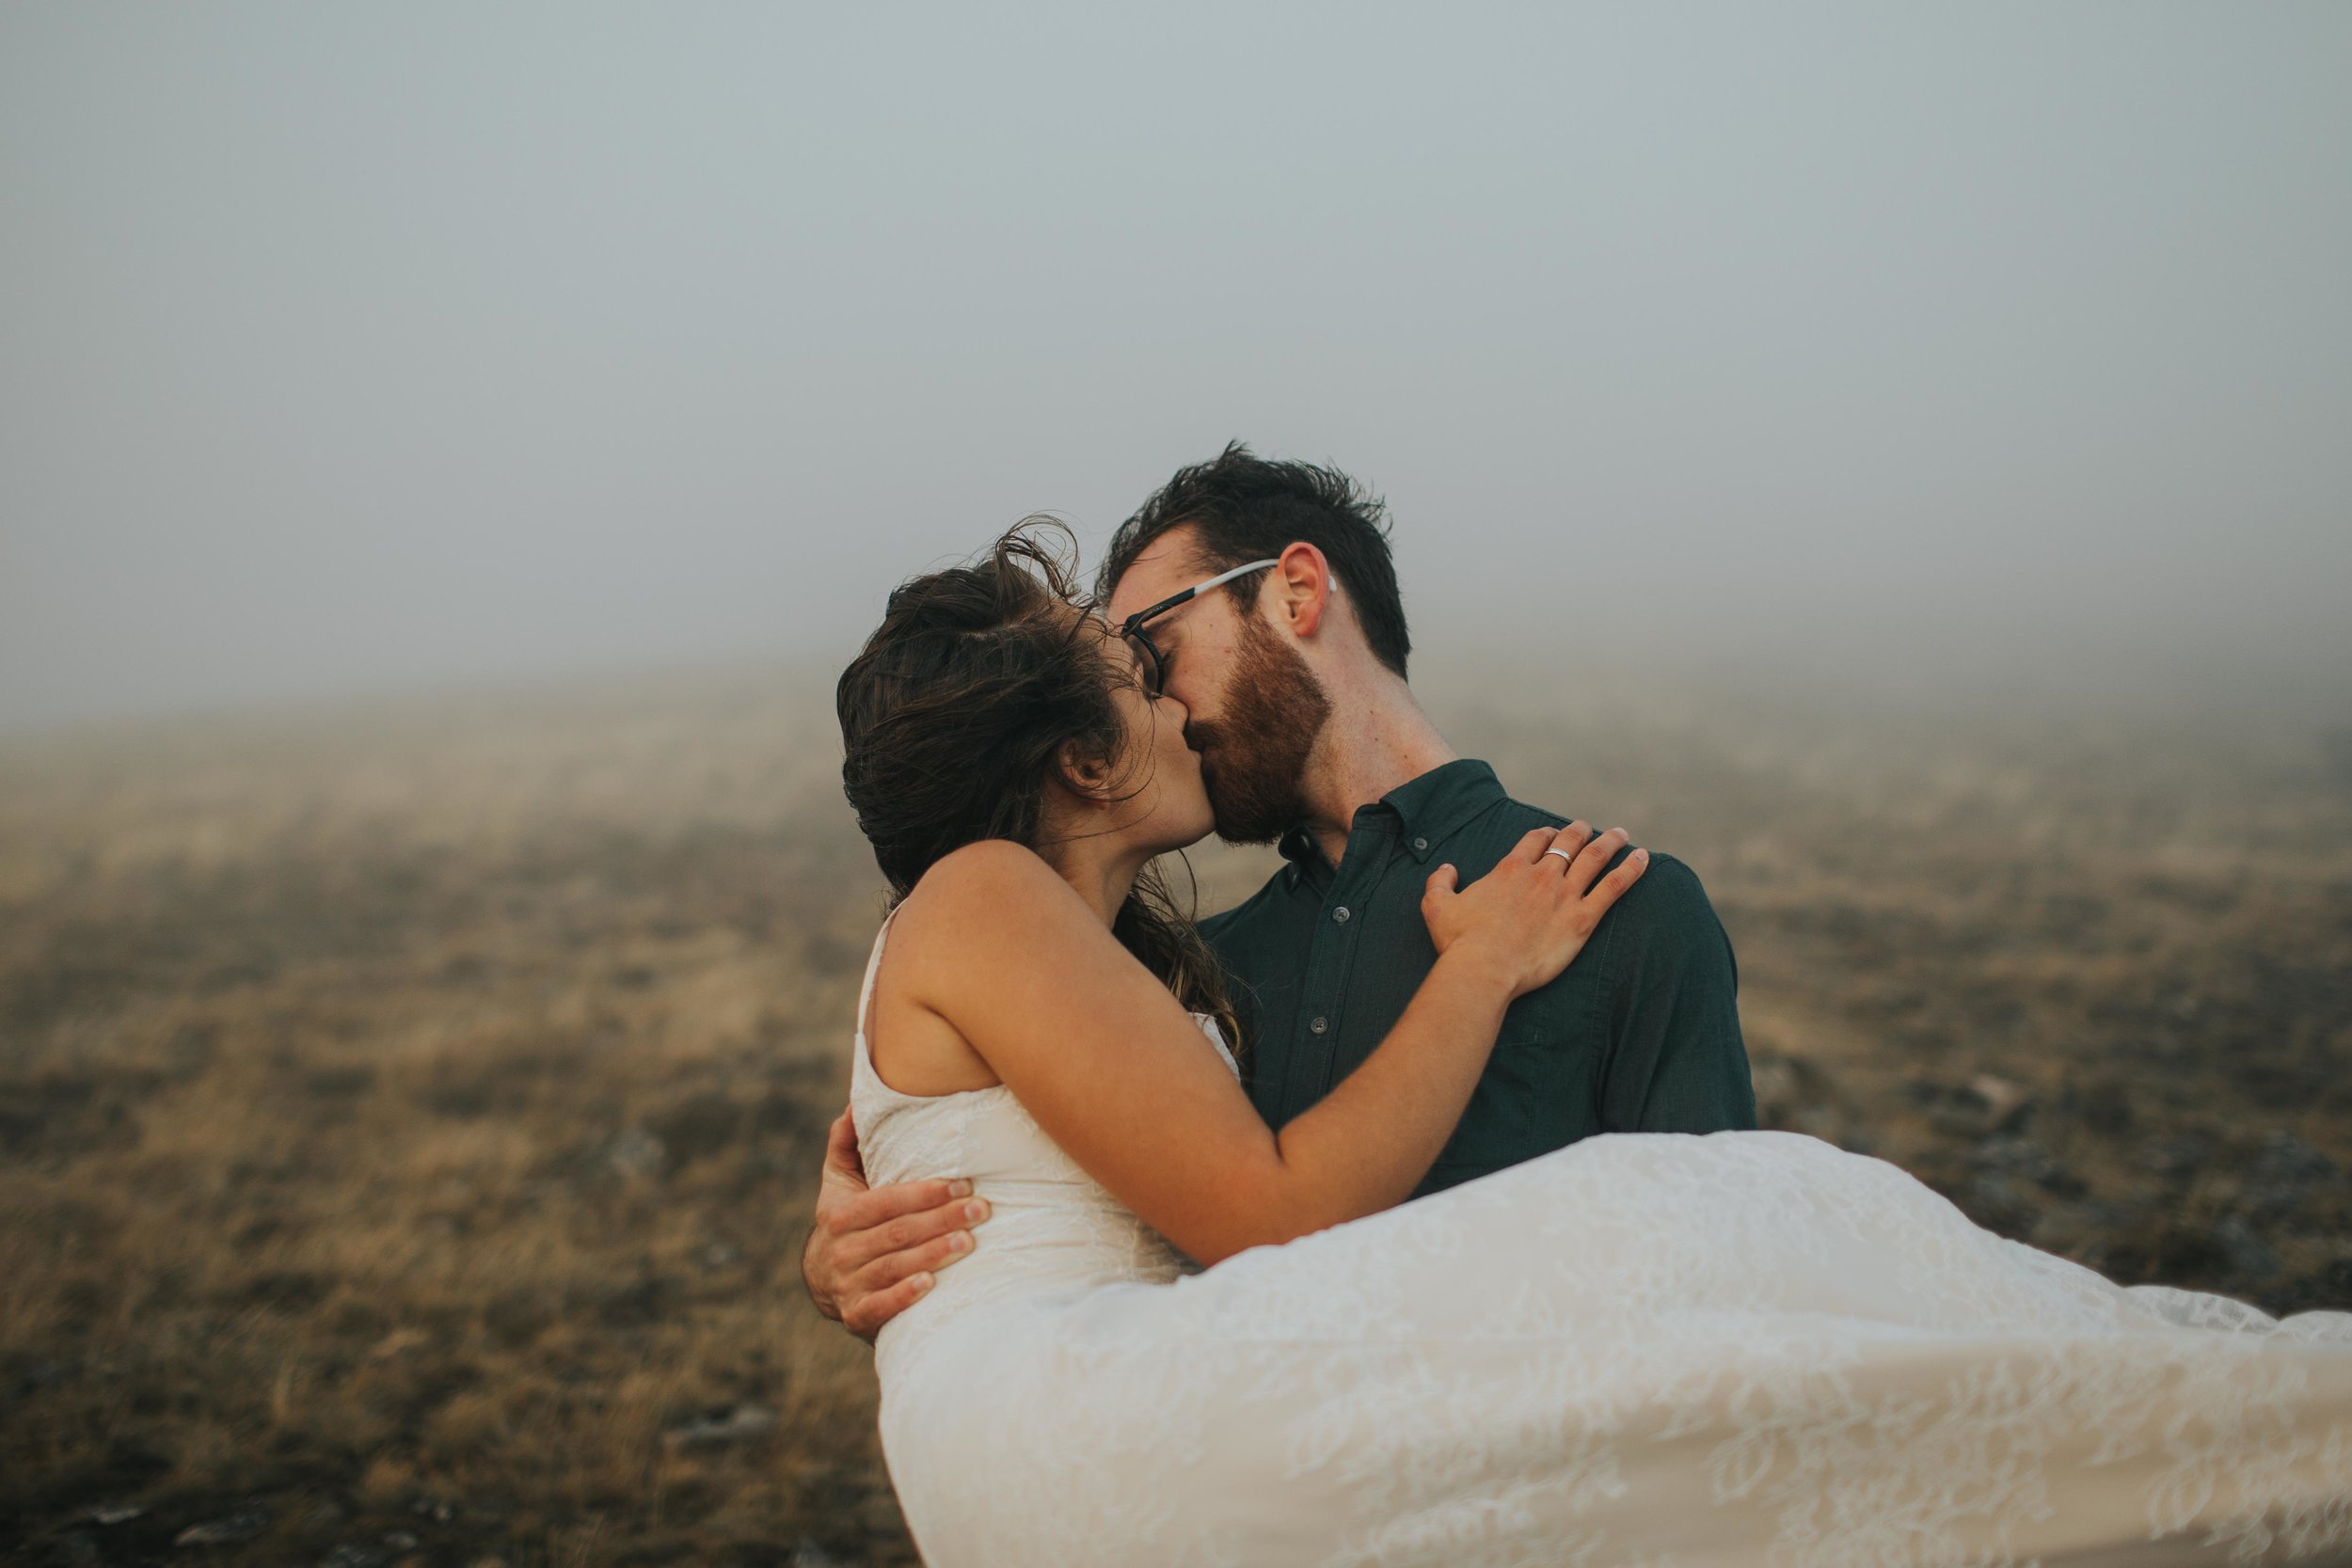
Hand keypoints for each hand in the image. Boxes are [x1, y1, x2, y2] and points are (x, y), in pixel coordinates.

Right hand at [801, 1104, 991, 1341]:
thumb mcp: (839, 1181)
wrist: (822, 1281)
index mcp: (841, 1214)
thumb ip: (846, 1144)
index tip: (962, 1185)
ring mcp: (847, 1284)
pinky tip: (930, 1284)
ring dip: (932, 1254)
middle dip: (941, 1219)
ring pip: (893, 1266)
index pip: (886, 1201)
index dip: (924, 1193)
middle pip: (897, 1232)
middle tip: (982, 1210)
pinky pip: (879, 1307)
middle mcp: (841, 1249)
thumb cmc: (846, 1219)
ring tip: (969, 1242)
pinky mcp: (855, 1316)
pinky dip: (904, 1296)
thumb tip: (856, 1103)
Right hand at [1421, 823, 1648, 998]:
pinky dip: (1631, 870)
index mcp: (1510, 869)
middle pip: (1568, 842)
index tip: (1552, 834)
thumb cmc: (1459, 942)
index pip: (1534, 840)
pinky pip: (1613, 887)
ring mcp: (1565, 895)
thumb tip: (1448, 869)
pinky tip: (1643, 858)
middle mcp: (1541, 875)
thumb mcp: (1436, 906)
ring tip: (1622, 835)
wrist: (1483, 969)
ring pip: (1595, 858)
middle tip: (1588, 828)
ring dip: (1610, 842)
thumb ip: (1440, 882)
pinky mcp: (1582, 919)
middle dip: (1580, 831)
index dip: (1545, 834)